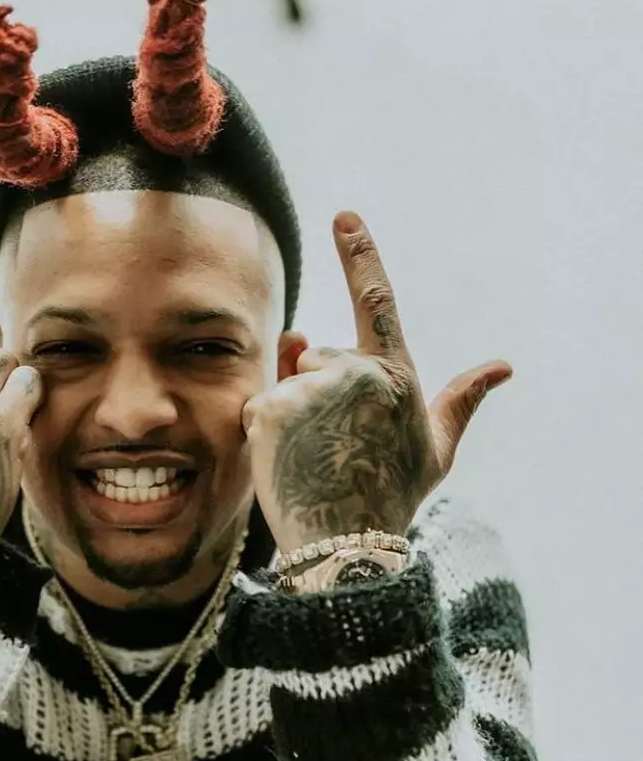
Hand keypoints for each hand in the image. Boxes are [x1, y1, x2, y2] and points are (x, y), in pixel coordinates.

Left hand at [241, 211, 512, 548]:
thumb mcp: (436, 448)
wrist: (347, 544)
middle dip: (316, 392)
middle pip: (316, 359)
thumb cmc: (394, 497)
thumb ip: (461, 400)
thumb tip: (502, 366)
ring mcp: (310, 390)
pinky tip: (287, 463)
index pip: (375, 301)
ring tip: (314, 458)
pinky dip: (264, 433)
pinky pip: (258, 407)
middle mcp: (353, 372)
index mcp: (394, 373)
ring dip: (290, 416)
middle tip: (336, 446)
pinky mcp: (271, 410)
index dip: (359, 254)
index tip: (343, 217)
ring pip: (287, 385)